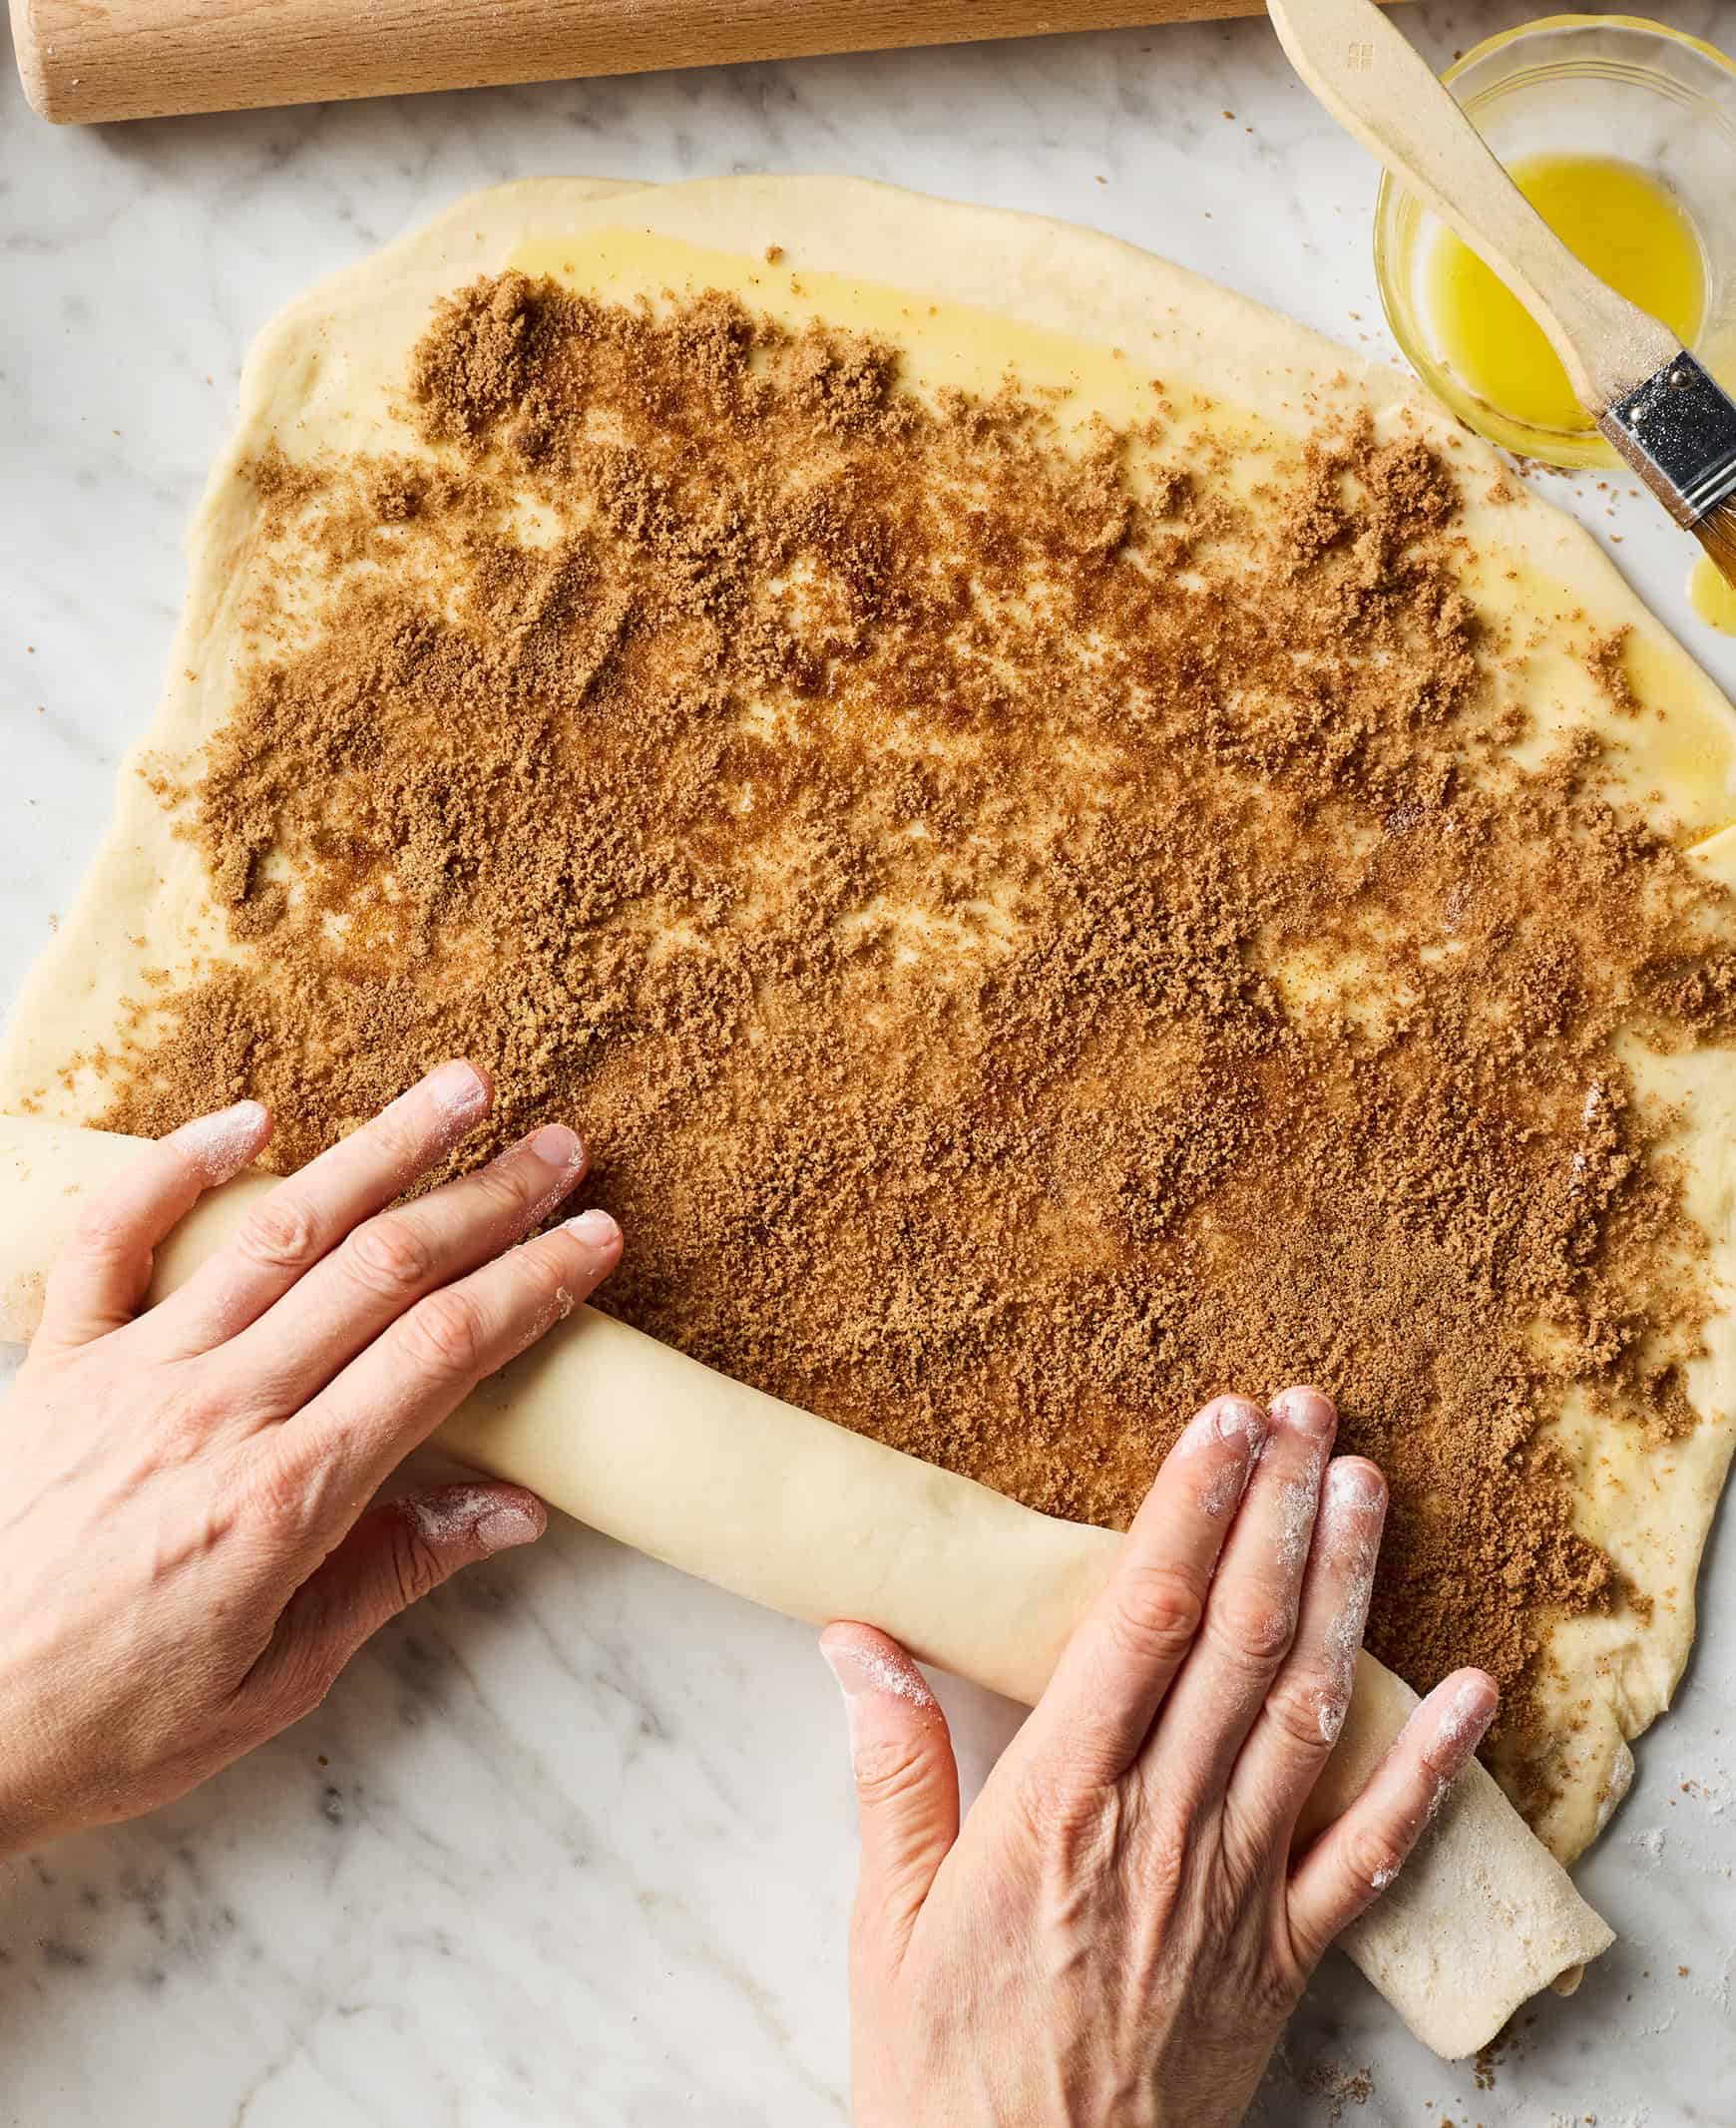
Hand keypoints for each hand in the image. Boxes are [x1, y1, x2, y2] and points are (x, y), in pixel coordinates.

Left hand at [0, 1060, 619, 1857]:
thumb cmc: (103, 1724)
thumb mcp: (271, 1685)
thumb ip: (389, 1577)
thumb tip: (513, 1511)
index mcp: (284, 1498)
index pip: (442, 1356)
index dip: (530, 1285)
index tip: (594, 1238)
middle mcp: (216, 1412)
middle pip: (380, 1272)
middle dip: (485, 1200)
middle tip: (559, 1149)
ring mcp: (131, 1373)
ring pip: (277, 1232)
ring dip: (378, 1151)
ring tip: (455, 1092)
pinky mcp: (57, 1360)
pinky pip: (113, 1237)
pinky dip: (178, 1166)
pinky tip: (252, 1118)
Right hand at [823, 1387, 1496, 2127]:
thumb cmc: (946, 2072)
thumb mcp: (886, 1921)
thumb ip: (890, 1770)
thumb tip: (855, 1638)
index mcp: (1057, 1807)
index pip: (1140, 1623)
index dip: (1187, 1512)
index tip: (1219, 1423)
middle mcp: (1162, 1829)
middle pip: (1238, 1642)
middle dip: (1275, 1512)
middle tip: (1306, 1409)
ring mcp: (1237, 1893)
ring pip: (1306, 1713)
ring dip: (1345, 1591)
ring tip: (1366, 1486)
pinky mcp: (1286, 1959)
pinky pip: (1374, 1855)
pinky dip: (1431, 1770)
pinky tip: (1474, 1692)